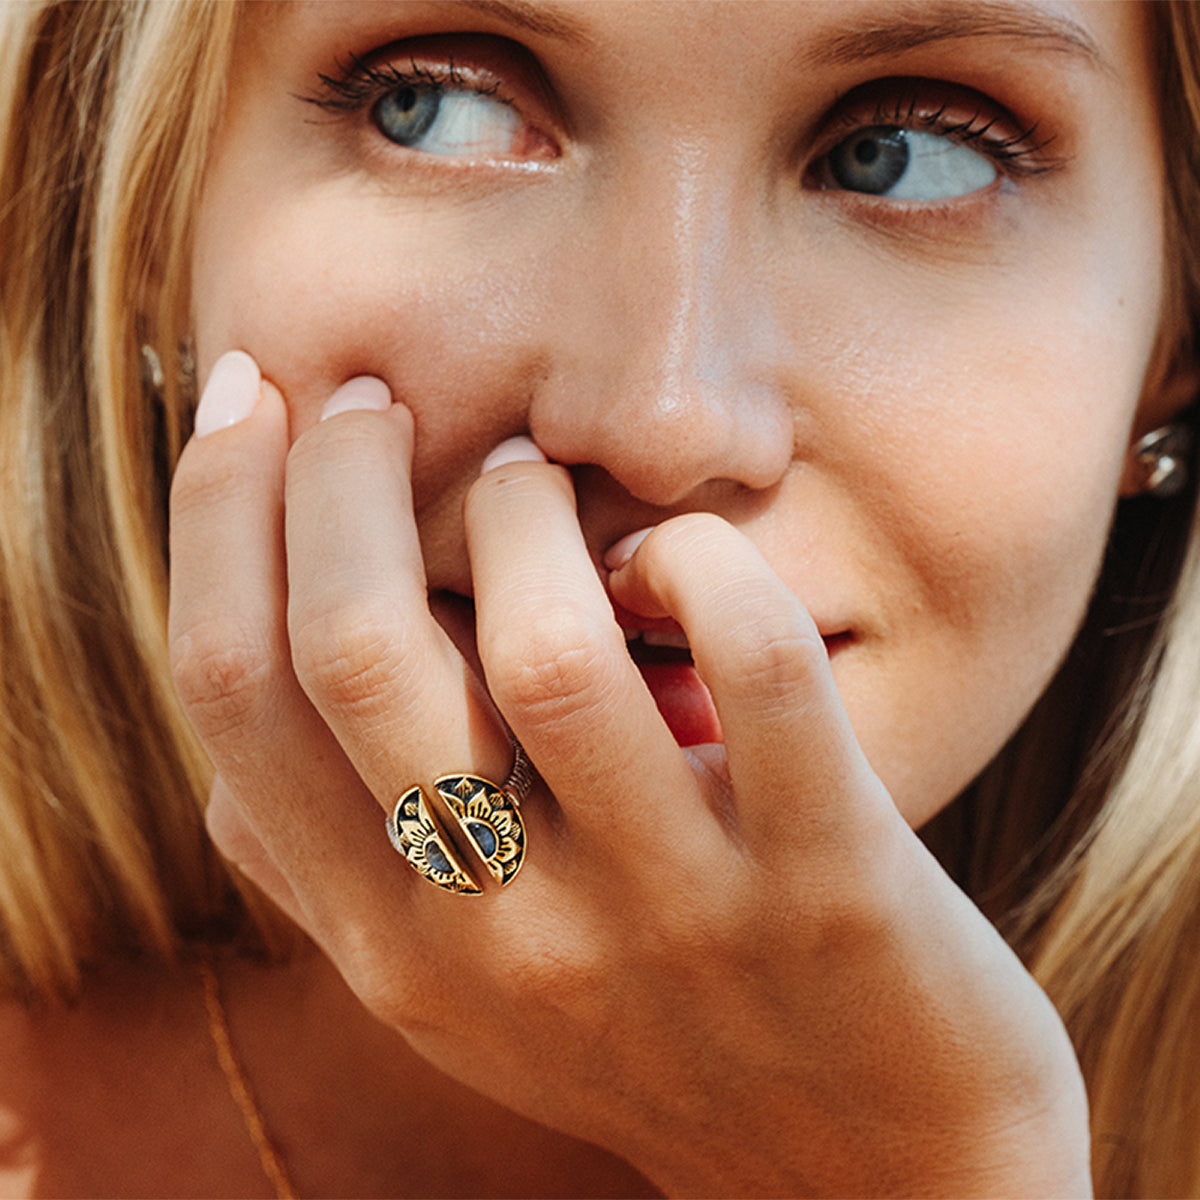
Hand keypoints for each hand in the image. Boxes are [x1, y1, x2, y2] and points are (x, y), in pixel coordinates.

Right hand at [169, 358, 1090, 1196]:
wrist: (869, 1180)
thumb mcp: (457, 993)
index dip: (215, 515)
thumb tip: (223, 750)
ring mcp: (670, 913)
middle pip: (357, 654)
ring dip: (524, 516)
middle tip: (376, 400)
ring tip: (536, 478)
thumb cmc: (648, 1040)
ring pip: (547, 653)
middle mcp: (503, 939)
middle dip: (341, 475)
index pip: (235, 699)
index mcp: (390, 949)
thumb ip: (336, 880)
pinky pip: (754, 669)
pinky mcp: (830, 883)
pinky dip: (707, 568)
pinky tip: (686, 558)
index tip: (249, 403)